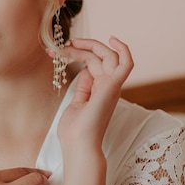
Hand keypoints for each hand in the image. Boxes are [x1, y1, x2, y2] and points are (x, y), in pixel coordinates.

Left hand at [57, 36, 132, 152]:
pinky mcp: (112, 87)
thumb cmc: (75, 131)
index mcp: (99, 90)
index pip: (93, 64)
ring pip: (109, 56)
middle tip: (63, 45)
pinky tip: (113, 39)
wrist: (77, 145)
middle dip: (81, 47)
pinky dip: (124, 50)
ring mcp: (112, 86)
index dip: (77, 54)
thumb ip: (82, 89)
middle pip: (100, 57)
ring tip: (72, 44)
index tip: (57, 51)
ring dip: (91, 45)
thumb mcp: (76, 104)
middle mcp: (108, 86)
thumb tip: (84, 72)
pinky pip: (126, 64)